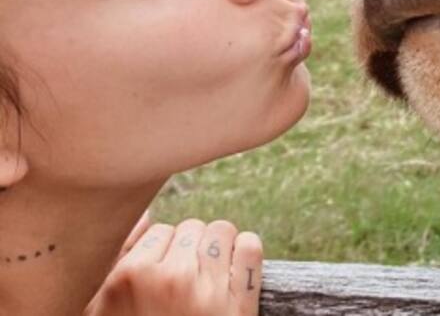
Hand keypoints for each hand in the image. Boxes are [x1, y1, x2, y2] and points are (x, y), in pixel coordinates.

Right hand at [85, 218, 262, 315]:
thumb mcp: (103, 308)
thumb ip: (118, 261)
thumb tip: (145, 217)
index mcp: (130, 277)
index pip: (160, 230)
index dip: (163, 250)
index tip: (163, 270)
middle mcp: (171, 277)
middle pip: (192, 228)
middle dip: (191, 248)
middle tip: (187, 275)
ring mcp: (209, 289)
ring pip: (222, 231)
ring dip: (218, 247)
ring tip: (210, 271)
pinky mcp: (241, 301)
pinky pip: (251, 248)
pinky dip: (246, 251)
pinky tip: (235, 268)